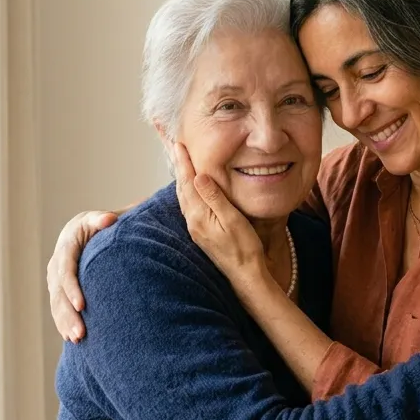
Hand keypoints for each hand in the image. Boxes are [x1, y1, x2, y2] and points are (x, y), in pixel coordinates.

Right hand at [47, 210, 118, 341]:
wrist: (87, 228)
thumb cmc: (101, 223)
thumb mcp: (100, 218)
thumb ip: (103, 220)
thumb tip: (109, 219)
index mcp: (67, 246)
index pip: (66, 270)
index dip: (72, 289)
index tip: (82, 306)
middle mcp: (57, 263)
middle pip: (59, 292)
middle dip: (69, 314)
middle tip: (81, 333)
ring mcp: (55, 277)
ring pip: (57, 303)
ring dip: (65, 323)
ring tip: (78, 340)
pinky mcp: (58, 288)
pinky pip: (57, 308)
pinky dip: (63, 323)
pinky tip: (71, 339)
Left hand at [172, 143, 265, 282]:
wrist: (245, 276)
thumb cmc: (244, 248)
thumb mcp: (232, 220)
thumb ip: (214, 198)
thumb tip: (198, 176)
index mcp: (199, 215)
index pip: (188, 182)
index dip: (184, 162)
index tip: (178, 144)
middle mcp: (193, 221)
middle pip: (181, 188)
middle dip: (179, 166)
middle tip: (174, 147)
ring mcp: (195, 229)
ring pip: (183, 197)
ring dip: (181, 178)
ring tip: (180, 163)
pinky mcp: (200, 233)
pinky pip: (189, 206)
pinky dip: (187, 191)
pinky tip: (190, 189)